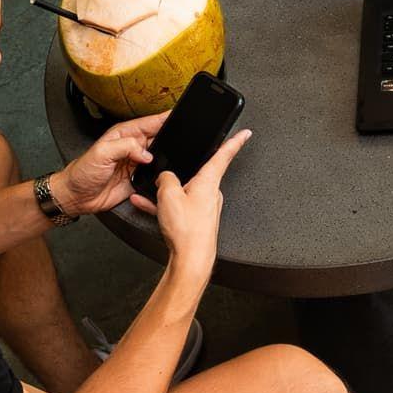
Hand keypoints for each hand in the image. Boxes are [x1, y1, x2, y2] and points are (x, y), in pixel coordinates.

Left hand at [50, 112, 167, 215]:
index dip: (164, 118)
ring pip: (161, 156)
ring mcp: (137, 163)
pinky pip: (157, 175)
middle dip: (170, 138)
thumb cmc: (82, 172)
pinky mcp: (140, 179)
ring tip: (176, 156)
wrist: (78, 196)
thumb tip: (147, 153)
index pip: (149, 122)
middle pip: (159, 138)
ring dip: (168, 157)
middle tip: (180, 140)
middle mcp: (132, 147)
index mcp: (123, 134)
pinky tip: (165, 174)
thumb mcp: (101, 153)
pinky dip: (163, 174)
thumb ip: (125, 146)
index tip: (177, 116)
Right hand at [136, 128, 250, 282]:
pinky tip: (147, 205)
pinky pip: (177, 206)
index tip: (246, 133)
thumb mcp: (168, 194)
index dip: (235, 142)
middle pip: (194, 175)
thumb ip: (165, 178)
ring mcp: (204, 207)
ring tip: (151, 199)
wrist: (190, 259)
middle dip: (176, 177)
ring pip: (181, 192)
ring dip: (165, 194)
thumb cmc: (187, 229)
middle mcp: (210, 193)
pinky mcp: (196, 220)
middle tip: (163, 185)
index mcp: (209, 181)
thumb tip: (165, 177)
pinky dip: (163, 205)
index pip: (224, 155)